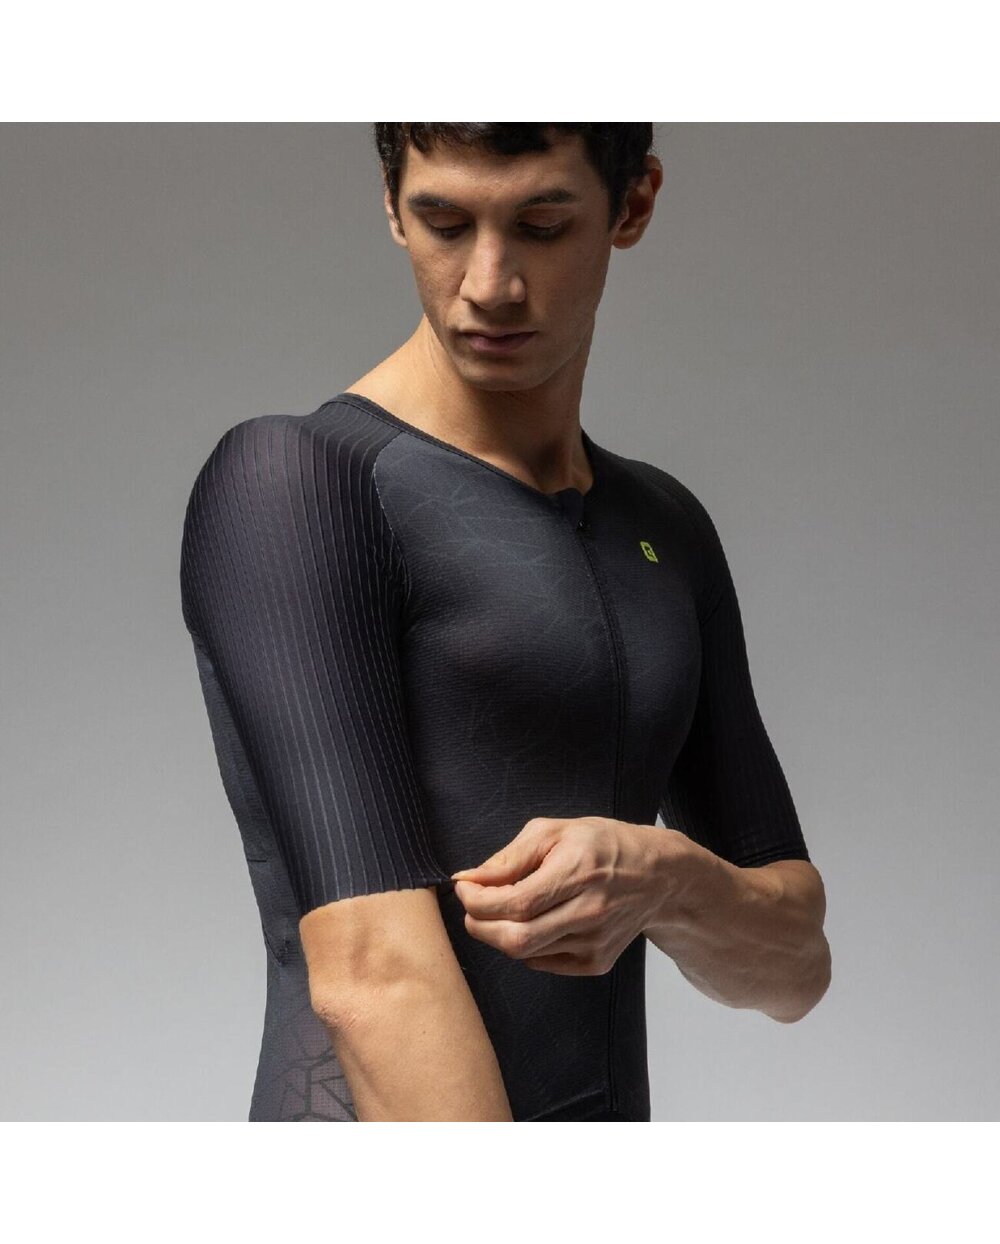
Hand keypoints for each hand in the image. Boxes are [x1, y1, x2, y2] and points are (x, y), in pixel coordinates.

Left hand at [450, 816, 675, 974]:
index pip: (514, 903)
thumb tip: (469, 879)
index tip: (465, 888)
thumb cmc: (603, 845)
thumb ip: (509, 858)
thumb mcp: (554, 832)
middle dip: (479, 925)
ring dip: (500, 934)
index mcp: (578, 871)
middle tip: (473, 907)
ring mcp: (595, 942)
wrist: (657, 876)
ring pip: (526, 953)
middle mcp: (590, 911)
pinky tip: (535, 923)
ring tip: (505, 910)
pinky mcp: (597, 962)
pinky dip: (526, 946)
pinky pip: (543, 962)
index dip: (477, 901)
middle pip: (515, 938)